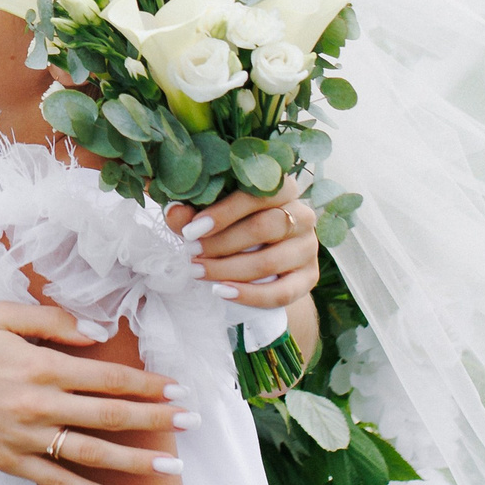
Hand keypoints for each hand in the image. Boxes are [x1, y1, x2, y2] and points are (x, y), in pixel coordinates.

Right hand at [0, 301, 194, 484]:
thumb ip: (53, 321)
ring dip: (136, 462)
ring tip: (173, 469)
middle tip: (192, 424)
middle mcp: (39, 404)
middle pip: (110, 415)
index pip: (109, 377)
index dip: (148, 384)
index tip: (178, 389)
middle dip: (156, 420)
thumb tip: (98, 333)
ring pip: (92, 454)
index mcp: (41, 366)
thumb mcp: (2, 315)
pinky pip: (59, 483)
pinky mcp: (11, 462)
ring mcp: (26, 438)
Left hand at [174, 187, 317, 310]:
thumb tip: (174, 212)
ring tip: (198, 271)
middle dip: (222, 243)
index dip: (224, 212)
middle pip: (264, 227)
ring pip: (270, 261)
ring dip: (229, 269)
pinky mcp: (309, 278)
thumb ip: (192, 213)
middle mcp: (303, 215)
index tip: (192, 229)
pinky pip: (282, 292)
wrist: (261, 262)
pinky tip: (221, 292)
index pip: (258, 193)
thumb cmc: (233, 226)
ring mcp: (309, 247)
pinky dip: (249, 295)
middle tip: (191, 252)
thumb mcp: (212, 217)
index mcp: (282, 189)